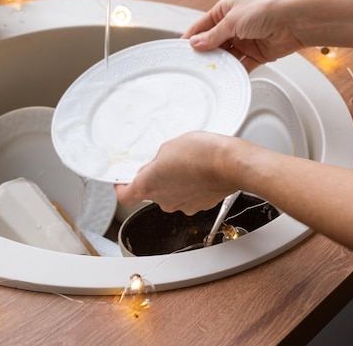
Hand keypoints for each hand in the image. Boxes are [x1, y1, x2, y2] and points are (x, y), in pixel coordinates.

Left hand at [115, 131, 241, 215]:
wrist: (231, 164)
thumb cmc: (201, 154)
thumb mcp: (168, 146)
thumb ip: (157, 160)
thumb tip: (158, 166)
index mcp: (149, 186)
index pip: (125, 196)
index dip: (122, 187)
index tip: (123, 181)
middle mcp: (164, 201)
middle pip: (151, 192)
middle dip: (156, 178)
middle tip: (165, 162)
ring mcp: (183, 206)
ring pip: (171, 194)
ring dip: (175, 182)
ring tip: (187, 164)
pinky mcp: (200, 206)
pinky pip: (189, 196)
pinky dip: (191, 186)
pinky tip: (198, 172)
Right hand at [183, 0, 304, 70]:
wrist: (296, 21)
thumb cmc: (267, 10)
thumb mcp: (232, 21)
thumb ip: (213, 35)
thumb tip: (196, 43)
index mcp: (226, 9)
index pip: (203, 25)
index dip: (191, 37)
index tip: (180, 49)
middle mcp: (235, 24)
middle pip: (213, 42)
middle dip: (205, 52)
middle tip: (193, 64)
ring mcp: (246, 39)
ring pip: (226, 55)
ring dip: (220, 63)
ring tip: (209, 71)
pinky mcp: (257, 53)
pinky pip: (241, 65)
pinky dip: (234, 70)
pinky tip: (227, 75)